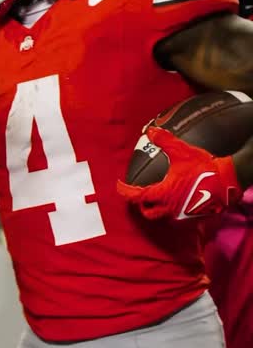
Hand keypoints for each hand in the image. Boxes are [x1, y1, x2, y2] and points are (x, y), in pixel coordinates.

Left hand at [117, 126, 241, 220]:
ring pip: (162, 216)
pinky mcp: (192, 216)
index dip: (125, 192)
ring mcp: (182, 214)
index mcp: (164, 193)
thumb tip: (150, 131)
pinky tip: (175, 198)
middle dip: (141, 205)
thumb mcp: (182, 151)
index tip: (119, 186)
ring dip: (156, 208)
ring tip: (156, 195)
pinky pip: (176, 216)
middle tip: (139, 193)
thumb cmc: (204, 168)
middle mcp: (170, 208)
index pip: (137, 196)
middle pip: (148, 212)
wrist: (227, 181)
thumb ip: (164, 141)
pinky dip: (170, 209)